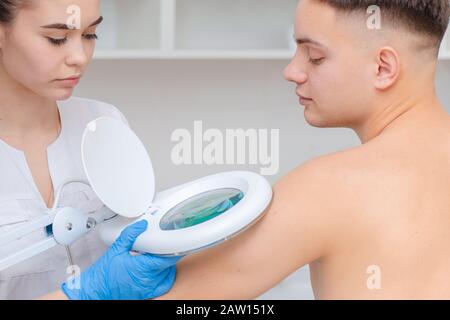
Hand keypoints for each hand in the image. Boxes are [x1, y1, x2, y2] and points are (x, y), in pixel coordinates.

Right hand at [61, 220, 182, 299]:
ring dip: (169, 264)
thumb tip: (142, 224)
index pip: (167, 257)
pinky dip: (167, 276)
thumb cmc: (103, 274)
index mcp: (142, 267)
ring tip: (163, 255)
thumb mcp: (116, 249)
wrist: (95, 291)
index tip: (178, 241)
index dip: (175, 248)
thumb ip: (130, 235)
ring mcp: (148, 288)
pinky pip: (164, 285)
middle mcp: (147, 279)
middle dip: (171, 253)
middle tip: (169, 244)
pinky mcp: (147, 294)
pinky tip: (162, 269)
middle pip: (169, 264)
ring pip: (168, 274)